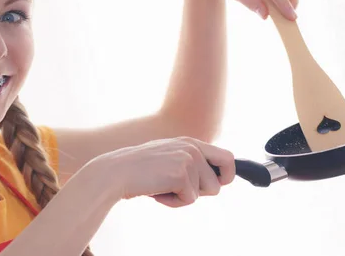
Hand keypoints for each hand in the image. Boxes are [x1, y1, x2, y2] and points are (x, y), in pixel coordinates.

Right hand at [94, 137, 235, 207]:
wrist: (116, 172)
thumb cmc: (139, 170)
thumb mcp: (168, 158)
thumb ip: (188, 163)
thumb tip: (213, 181)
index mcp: (190, 142)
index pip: (227, 156)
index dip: (228, 174)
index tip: (219, 184)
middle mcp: (192, 148)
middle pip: (221, 180)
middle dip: (206, 191)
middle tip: (183, 191)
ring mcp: (188, 159)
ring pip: (204, 193)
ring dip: (184, 197)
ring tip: (162, 188)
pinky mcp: (182, 174)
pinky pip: (189, 200)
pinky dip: (174, 202)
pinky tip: (157, 192)